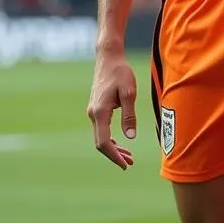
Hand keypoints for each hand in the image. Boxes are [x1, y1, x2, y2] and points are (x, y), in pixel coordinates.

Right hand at [87, 48, 137, 169]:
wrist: (108, 58)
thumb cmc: (120, 73)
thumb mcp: (129, 93)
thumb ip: (129, 115)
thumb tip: (130, 137)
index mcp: (100, 112)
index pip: (104, 142)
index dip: (114, 156)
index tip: (124, 165)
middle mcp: (93, 114)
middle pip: (100, 143)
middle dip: (114, 155)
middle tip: (130, 163)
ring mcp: (93, 111)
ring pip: (100, 136)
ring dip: (113, 148)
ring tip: (128, 156)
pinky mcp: (96, 108)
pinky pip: (101, 129)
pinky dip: (110, 138)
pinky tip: (120, 142)